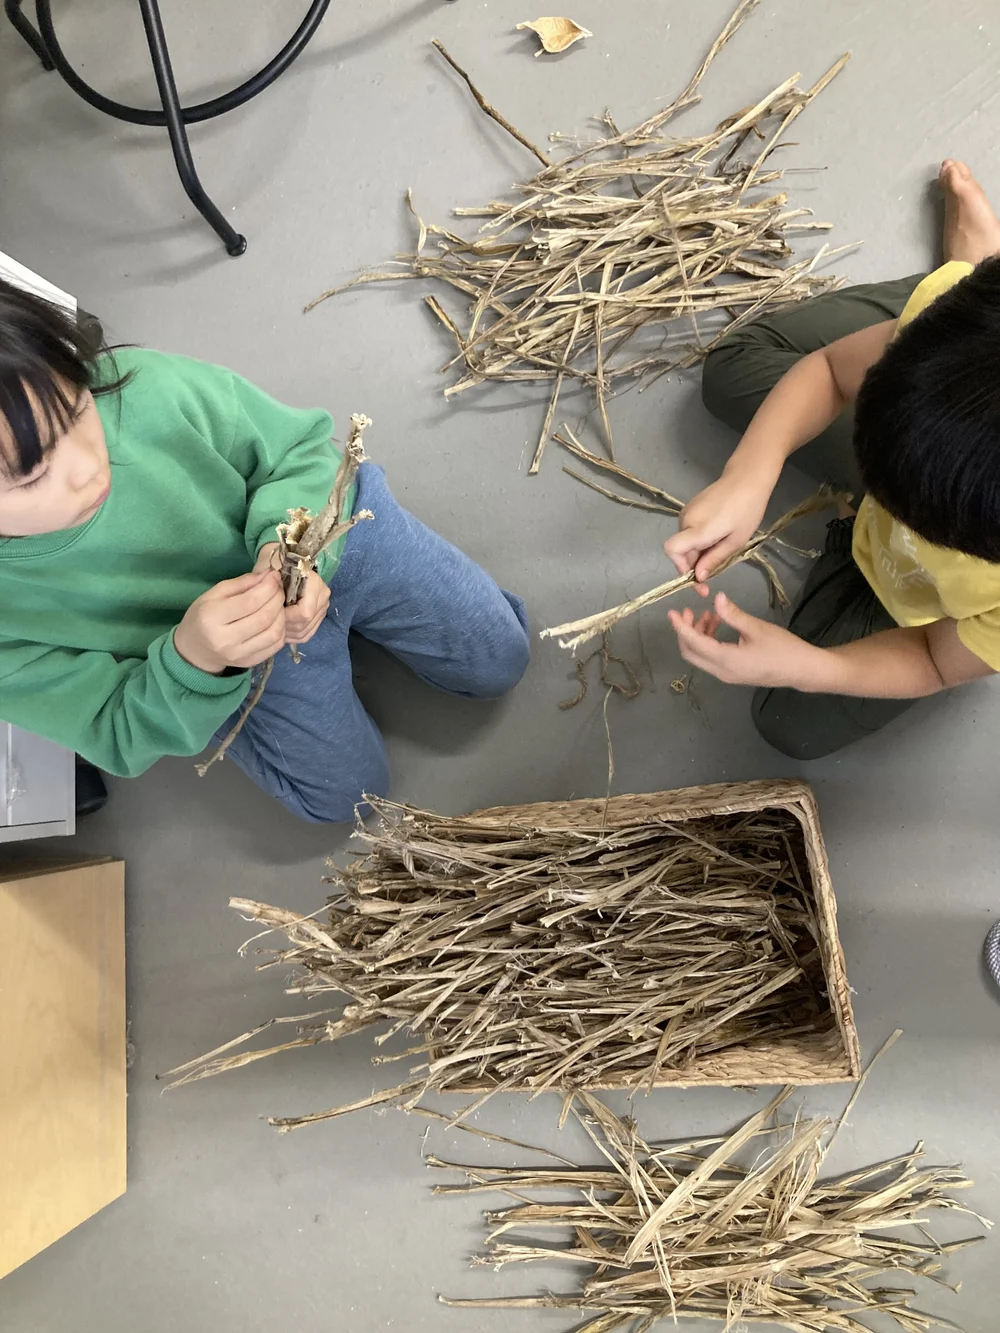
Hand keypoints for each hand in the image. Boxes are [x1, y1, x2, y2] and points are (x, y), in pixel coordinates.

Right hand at [174, 570, 285, 673]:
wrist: (195, 649)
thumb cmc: (204, 616)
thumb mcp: (215, 594)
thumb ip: (242, 583)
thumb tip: (270, 576)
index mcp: (212, 618)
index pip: (249, 602)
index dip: (268, 587)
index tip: (274, 577)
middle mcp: (225, 640)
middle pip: (264, 617)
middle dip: (277, 599)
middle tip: (278, 589)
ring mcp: (239, 655)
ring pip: (273, 633)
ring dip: (282, 615)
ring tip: (277, 604)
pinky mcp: (249, 663)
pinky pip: (275, 645)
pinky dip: (281, 630)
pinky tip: (276, 620)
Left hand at [253, 544, 328, 645]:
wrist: (287, 563)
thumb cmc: (276, 567)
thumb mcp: (269, 574)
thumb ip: (270, 590)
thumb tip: (271, 610)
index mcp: (314, 583)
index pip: (304, 613)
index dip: (285, 618)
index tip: (271, 613)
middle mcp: (323, 596)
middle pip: (305, 624)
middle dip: (284, 627)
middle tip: (269, 621)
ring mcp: (323, 607)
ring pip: (305, 632)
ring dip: (287, 633)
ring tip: (273, 625)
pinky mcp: (319, 617)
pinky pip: (307, 634)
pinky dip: (292, 636)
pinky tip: (281, 629)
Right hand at [663, 463, 775, 585]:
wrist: (747, 478)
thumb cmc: (747, 509)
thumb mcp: (736, 540)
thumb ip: (714, 559)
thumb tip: (698, 577)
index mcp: (698, 529)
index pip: (672, 550)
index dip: (680, 567)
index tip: (696, 577)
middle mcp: (686, 520)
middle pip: (680, 550)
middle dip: (694, 565)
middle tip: (714, 573)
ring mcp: (686, 512)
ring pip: (685, 542)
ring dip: (698, 553)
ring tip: (720, 550)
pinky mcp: (690, 508)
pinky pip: (689, 532)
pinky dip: (699, 541)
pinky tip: (717, 537)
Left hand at [668, 592, 823, 688]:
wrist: (802, 670)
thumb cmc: (782, 648)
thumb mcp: (756, 628)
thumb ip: (732, 614)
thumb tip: (715, 598)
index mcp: (725, 660)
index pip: (693, 643)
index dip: (680, 627)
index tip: (671, 612)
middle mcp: (721, 671)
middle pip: (690, 652)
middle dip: (685, 632)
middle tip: (689, 611)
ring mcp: (726, 675)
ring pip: (700, 655)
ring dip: (699, 635)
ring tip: (710, 615)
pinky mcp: (733, 674)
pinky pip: (711, 658)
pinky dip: (709, 642)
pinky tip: (719, 625)